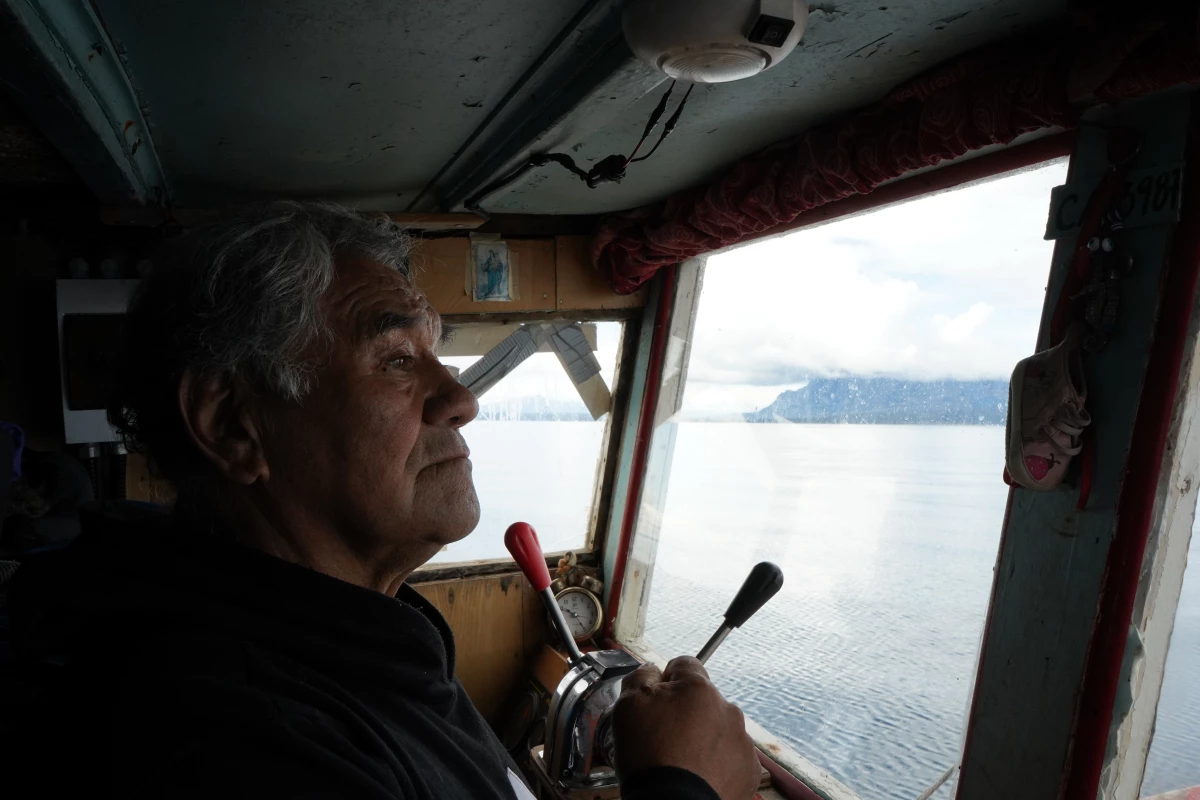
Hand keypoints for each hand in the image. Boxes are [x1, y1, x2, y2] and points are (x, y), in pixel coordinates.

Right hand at [611, 656, 758, 799]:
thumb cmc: (649, 756)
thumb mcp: (628, 706)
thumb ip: (641, 676)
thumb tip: (652, 669)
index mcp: (699, 689)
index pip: (685, 665)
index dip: (667, 679)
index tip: (657, 700)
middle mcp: (727, 709)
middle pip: (703, 699)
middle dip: (686, 711)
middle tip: (665, 737)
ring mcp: (742, 741)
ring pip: (718, 727)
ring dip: (703, 736)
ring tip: (681, 760)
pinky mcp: (749, 769)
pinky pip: (731, 755)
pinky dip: (717, 762)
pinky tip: (699, 774)